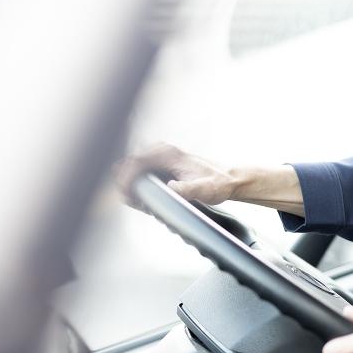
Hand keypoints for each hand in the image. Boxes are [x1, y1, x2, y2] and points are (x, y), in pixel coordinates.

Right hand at [114, 142, 238, 205]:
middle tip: (128, 200)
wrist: (228, 179)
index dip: (126, 177)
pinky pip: (141, 172)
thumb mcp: (205, 189)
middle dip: (125, 182)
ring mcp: (160, 157)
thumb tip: (170, 188)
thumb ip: (188, 190)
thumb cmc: (218, 183)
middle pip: (130, 163)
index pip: (137, 160)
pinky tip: (141, 197)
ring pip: (133, 168)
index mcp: (170, 154)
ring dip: (130, 184)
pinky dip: (137, 184)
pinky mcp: (161, 165)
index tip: (124, 192)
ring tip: (134, 200)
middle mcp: (163, 151)